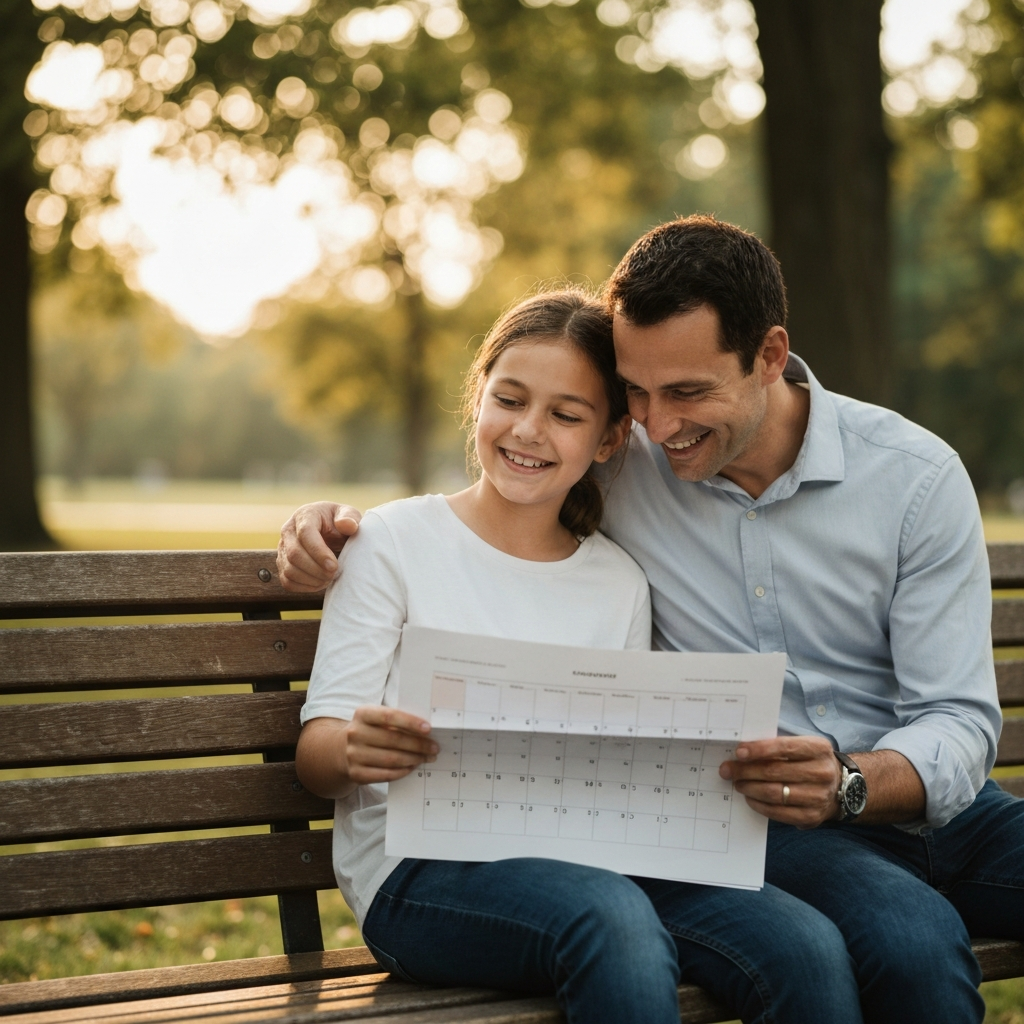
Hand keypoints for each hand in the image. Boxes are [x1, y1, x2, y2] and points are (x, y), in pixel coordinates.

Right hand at [277, 501, 361, 591]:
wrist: (334, 535)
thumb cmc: (342, 524)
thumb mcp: (350, 516)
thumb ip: (350, 517)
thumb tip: (347, 525)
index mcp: (305, 515)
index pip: (305, 533)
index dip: (318, 551)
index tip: (334, 566)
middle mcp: (288, 530)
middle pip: (294, 554)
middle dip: (316, 569)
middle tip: (334, 574)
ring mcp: (282, 548)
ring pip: (289, 570)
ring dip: (311, 580)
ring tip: (329, 578)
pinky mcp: (282, 564)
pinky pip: (287, 582)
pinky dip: (305, 587)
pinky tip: (320, 583)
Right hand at [340, 706, 438, 783]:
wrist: (341, 750)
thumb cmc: (369, 731)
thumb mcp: (375, 719)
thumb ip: (395, 720)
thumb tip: (426, 730)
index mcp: (362, 714)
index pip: (389, 716)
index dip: (410, 722)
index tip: (428, 728)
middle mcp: (355, 733)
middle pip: (393, 740)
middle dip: (418, 745)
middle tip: (434, 748)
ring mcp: (354, 755)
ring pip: (391, 759)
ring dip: (414, 759)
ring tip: (427, 758)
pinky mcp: (356, 774)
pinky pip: (385, 775)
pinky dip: (402, 771)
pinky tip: (412, 767)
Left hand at [719, 736, 840, 827]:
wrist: (841, 788)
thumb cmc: (810, 762)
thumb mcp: (803, 746)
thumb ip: (778, 747)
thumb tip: (742, 752)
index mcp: (818, 749)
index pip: (784, 747)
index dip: (759, 750)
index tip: (738, 752)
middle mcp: (822, 773)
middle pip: (775, 772)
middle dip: (746, 771)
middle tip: (728, 770)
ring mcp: (818, 797)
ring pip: (774, 793)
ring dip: (750, 788)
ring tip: (737, 783)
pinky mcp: (812, 817)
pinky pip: (778, 813)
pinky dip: (759, 805)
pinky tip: (750, 798)